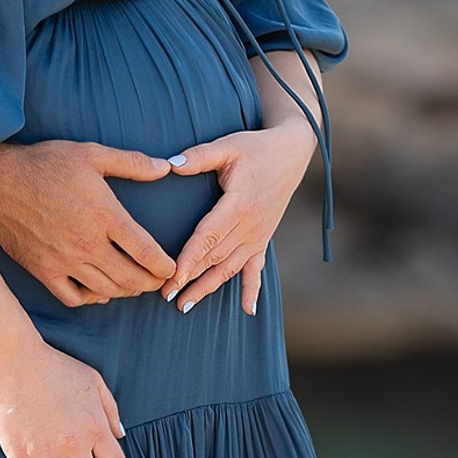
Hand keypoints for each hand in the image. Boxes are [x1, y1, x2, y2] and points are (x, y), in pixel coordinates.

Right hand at [0, 139, 179, 306]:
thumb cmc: (44, 164)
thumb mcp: (91, 154)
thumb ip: (132, 163)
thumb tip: (166, 167)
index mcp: (104, 216)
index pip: (147, 253)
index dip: (165, 266)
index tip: (171, 267)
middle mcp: (86, 244)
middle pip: (131, 278)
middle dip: (151, 283)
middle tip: (158, 281)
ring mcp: (63, 261)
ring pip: (105, 291)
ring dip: (126, 292)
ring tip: (134, 285)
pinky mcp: (43, 270)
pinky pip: (73, 297)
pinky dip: (91, 298)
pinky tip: (98, 291)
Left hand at [162, 121, 313, 315]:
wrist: (291, 153)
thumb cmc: (255, 148)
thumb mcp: (228, 146)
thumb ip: (199, 156)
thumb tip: (169, 164)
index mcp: (239, 204)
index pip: (209, 236)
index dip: (190, 258)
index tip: (173, 277)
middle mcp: (250, 226)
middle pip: (215, 258)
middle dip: (191, 279)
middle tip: (166, 297)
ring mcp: (259, 235)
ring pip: (230, 268)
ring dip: (208, 288)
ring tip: (185, 307)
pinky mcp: (264, 239)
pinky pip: (258, 269)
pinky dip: (253, 290)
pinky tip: (248, 311)